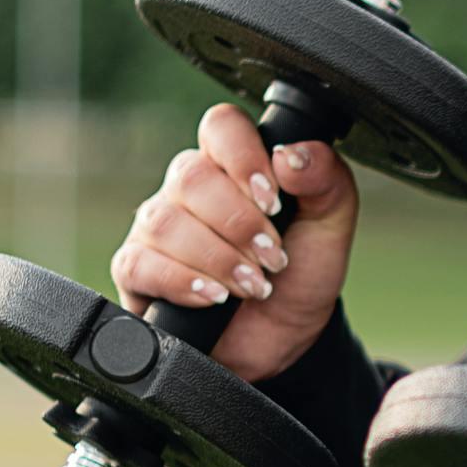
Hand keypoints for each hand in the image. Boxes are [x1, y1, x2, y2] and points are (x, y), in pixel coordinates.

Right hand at [108, 101, 359, 383]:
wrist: (284, 339)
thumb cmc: (301, 273)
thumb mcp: (331, 226)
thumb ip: (325, 180)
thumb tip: (290, 154)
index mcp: (232, 165)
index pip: (221, 127)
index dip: (244, 157)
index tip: (273, 200)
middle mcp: (188, 189)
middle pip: (192, 177)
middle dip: (240, 224)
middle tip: (273, 258)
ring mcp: (157, 227)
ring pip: (167, 222)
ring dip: (219, 258)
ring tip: (254, 286)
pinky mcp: (136, 269)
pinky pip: (141, 263)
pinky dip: (184, 282)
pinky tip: (213, 297)